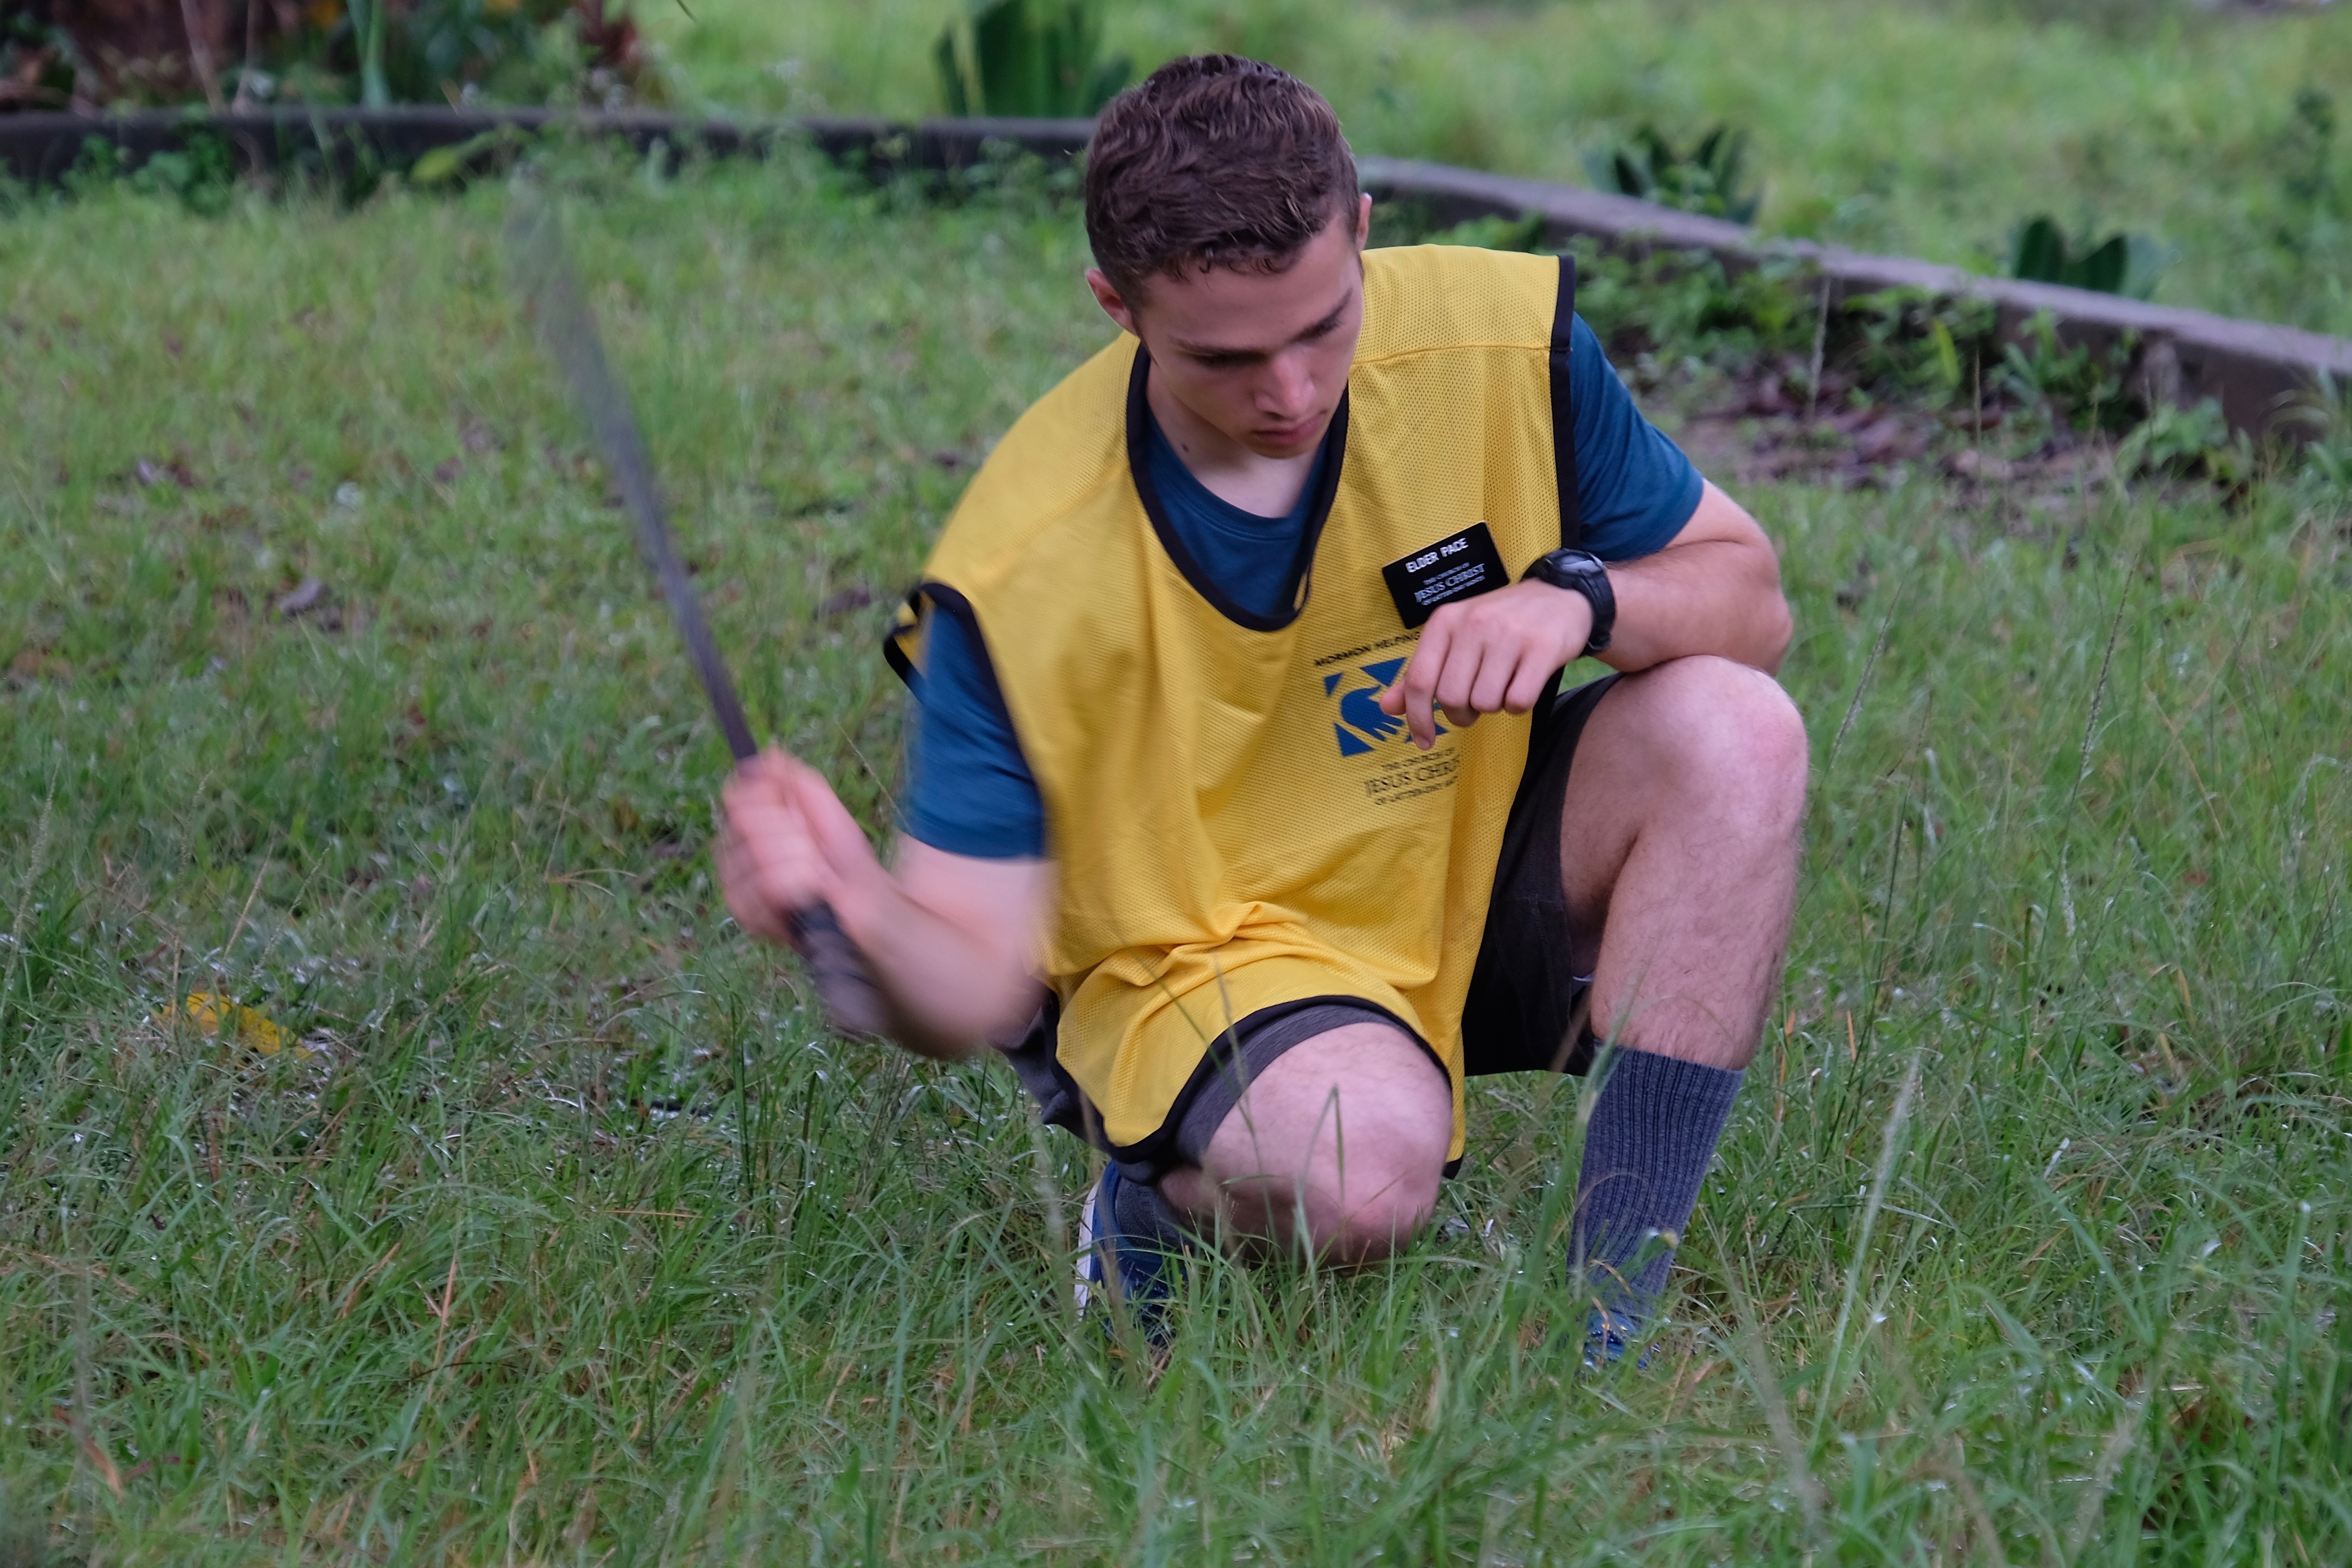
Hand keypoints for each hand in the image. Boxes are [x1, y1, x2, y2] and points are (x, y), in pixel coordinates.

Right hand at [716, 749, 885, 948]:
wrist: (863, 900)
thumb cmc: (842, 854)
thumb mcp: (822, 806)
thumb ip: (793, 778)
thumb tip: (765, 752)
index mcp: (745, 826)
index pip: (737, 797)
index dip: (772, 802)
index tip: (800, 815)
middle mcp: (732, 854)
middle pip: (744, 823)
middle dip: (791, 832)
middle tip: (812, 849)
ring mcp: (736, 886)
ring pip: (758, 853)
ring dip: (800, 860)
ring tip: (816, 872)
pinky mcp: (748, 914)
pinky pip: (769, 884)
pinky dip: (800, 883)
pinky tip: (811, 890)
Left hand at [1378, 580, 1593, 749]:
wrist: (1559, 596)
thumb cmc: (1499, 624)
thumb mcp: (1455, 638)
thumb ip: (1422, 672)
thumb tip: (1386, 707)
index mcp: (1445, 621)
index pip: (1418, 680)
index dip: (1417, 718)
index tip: (1423, 741)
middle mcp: (1473, 624)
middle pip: (1451, 697)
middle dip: (1461, 713)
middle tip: (1475, 704)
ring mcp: (1509, 635)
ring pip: (1485, 703)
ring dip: (1492, 707)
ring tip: (1501, 685)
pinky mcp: (1542, 648)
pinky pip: (1518, 702)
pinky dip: (1518, 705)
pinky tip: (1522, 685)